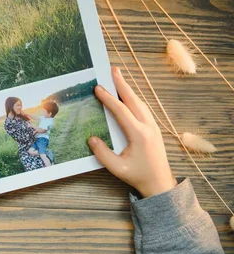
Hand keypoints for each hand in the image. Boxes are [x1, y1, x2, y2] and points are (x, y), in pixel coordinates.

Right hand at [88, 67, 176, 197]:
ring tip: (118, 78)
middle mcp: (148, 127)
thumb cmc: (138, 176)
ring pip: (140, 103)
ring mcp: (153, 126)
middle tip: (113, 70)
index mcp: (139, 134)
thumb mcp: (117, 168)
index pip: (121, 111)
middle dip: (122, 84)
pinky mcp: (153, 129)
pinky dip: (133, 99)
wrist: (160, 183)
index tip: (98, 88)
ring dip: (128, 90)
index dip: (109, 99)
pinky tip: (127, 96)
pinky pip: (143, 109)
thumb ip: (103, 154)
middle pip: (133, 100)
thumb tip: (91, 138)